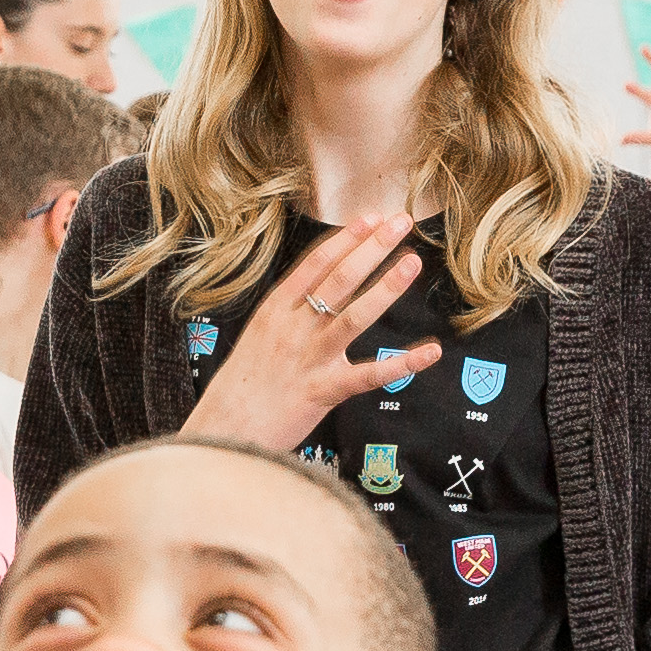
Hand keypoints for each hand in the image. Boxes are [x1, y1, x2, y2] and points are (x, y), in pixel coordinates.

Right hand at [186, 212, 437, 449]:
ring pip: (353, 316)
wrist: (220, 432)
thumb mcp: (258, 339)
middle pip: (338, 280)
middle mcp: (293, 328)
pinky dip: (402, 364)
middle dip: (372, 248)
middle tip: (401, 222)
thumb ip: (288, 317)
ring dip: (385, 288)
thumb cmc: (241, 388)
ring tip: (411, 263)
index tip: (371, 218)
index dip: (346, 239)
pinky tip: (430, 351)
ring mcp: (309, 358)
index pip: (315, 264)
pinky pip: (369, 375)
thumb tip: (318, 295)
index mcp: (275, 311)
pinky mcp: (323, 391)